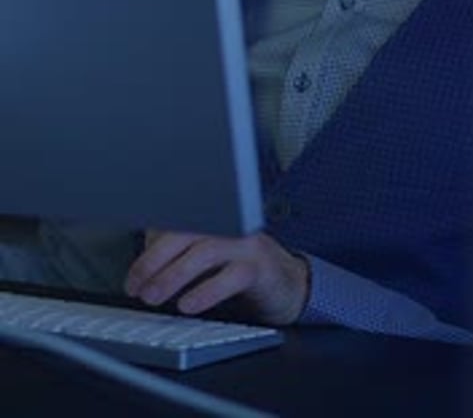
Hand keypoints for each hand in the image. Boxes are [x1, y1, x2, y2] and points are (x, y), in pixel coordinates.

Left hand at [124, 230, 309, 325]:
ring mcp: (245, 243)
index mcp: (212, 218)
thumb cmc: (242, 271)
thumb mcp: (209, 262)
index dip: (147, 249)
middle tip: (136, 287)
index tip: (132, 277)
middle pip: (185, 232)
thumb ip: (181, 255)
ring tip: (153, 297)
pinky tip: (188, 304)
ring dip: (173, 275)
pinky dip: (206, 291)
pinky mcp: (262, 267)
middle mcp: (228, 224)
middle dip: (154, 260)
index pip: (173, 224)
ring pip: (205, 251)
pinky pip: (231, 275)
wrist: (291, 283)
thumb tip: (143, 270)